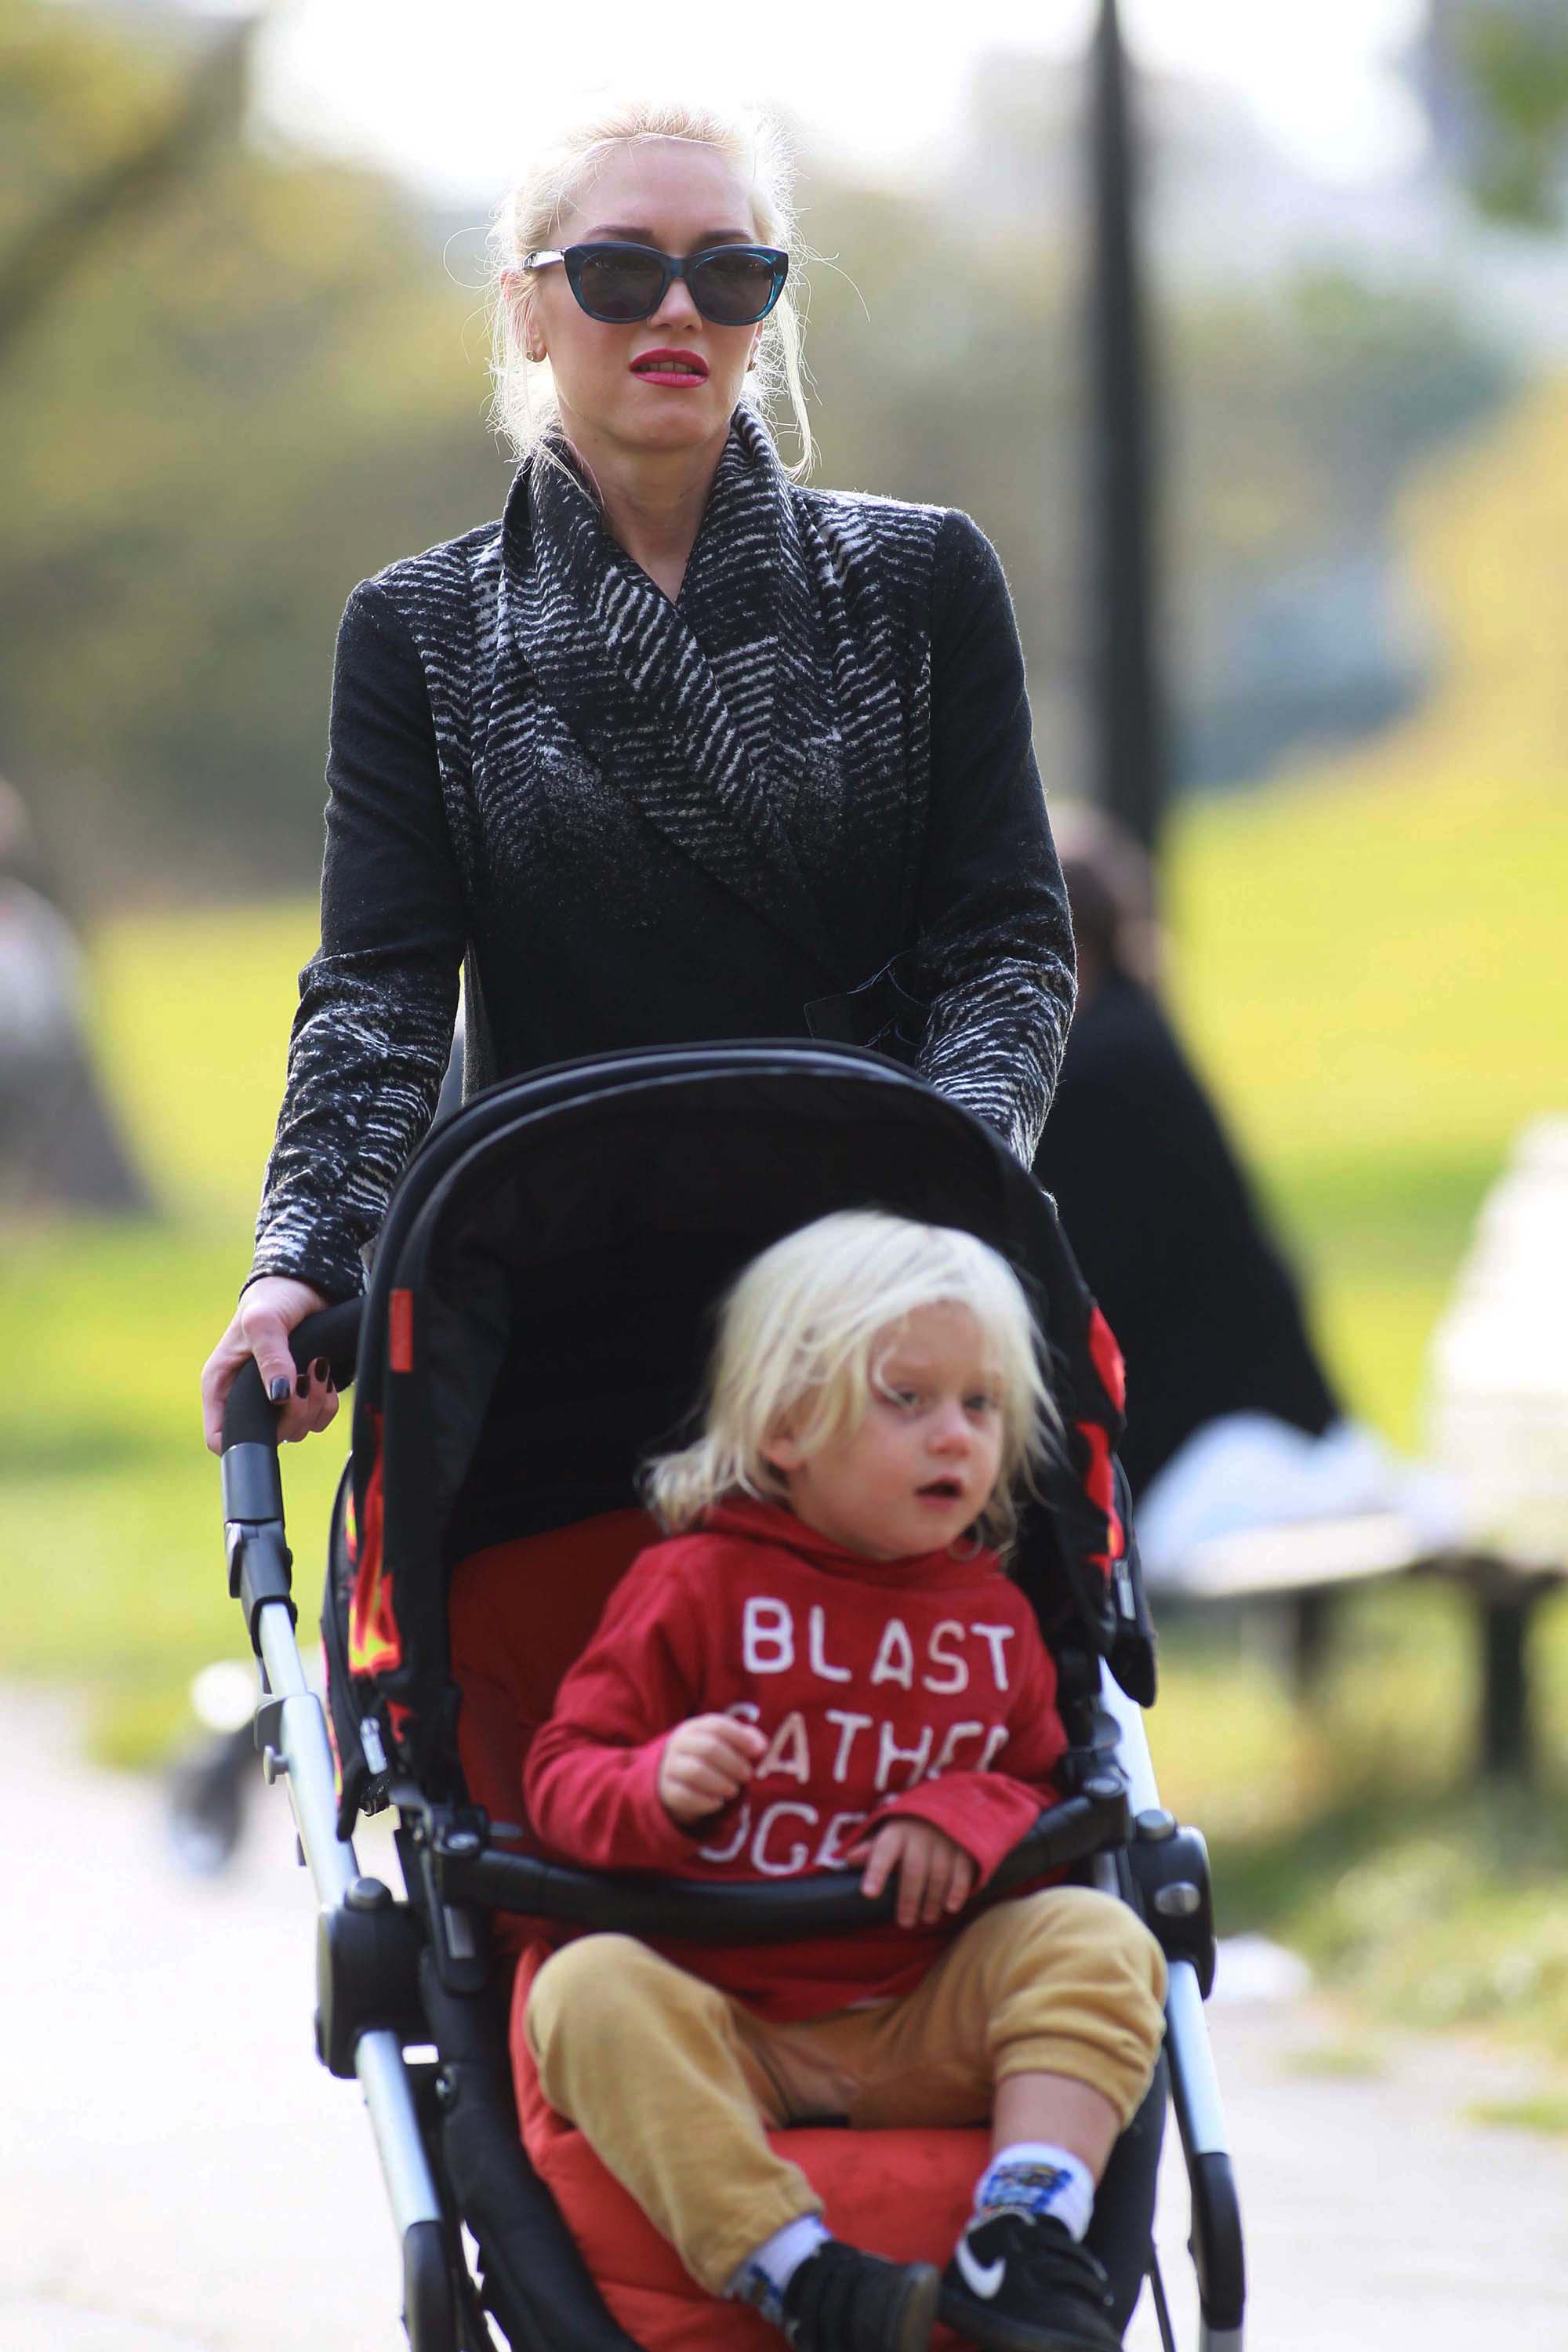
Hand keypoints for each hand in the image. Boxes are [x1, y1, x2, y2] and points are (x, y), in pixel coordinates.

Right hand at [202, 1276, 338, 1454]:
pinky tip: (325, 1375)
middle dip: (293, 1414)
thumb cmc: (272, 1298)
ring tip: (316, 1366)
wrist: (307, 1284)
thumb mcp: (264, 1322)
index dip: (244, 1439)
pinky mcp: (301, 1394)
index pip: (219, 1437)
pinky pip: (318, 1419)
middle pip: (268, 1438)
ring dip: (314, 1404)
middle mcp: (246, 1398)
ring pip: (297, 1430)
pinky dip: (327, 1403)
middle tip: (304, 1380)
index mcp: (222, 1385)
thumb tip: (279, 1396)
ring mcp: (275, 1398)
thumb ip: (271, 1358)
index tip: (272, 1417)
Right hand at [657, 1714, 767, 1825]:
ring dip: (720, 1783)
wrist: (675, 1779)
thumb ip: (747, 1740)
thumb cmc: (710, 1758)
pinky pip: (685, 1796)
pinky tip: (718, 1803)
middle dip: (733, 1763)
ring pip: (695, 1772)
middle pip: (708, 1749)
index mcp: (696, 1727)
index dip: (741, 1738)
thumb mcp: (726, 1743)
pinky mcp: (667, 1790)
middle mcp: (680, 1743)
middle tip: (747, 1776)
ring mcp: (670, 1766)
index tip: (759, 1752)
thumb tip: (762, 1747)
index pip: (718, 1726)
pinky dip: (705, 1801)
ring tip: (733, 1791)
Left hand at [847, 1818, 976, 1928]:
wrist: (945, 1809)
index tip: (868, 1894)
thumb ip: (871, 1850)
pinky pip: (962, 1870)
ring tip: (927, 1918)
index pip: (883, 1851)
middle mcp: (920, 1835)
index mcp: (896, 1832)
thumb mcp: (888, 1836)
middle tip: (905, 1923)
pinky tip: (950, 1908)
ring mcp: (944, 1840)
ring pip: (939, 1872)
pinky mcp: (964, 1848)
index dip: (875, 1872)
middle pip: (914, 1869)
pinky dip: (957, 1890)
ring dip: (933, 1899)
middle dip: (909, 1898)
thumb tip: (848, 1860)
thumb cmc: (908, 1832)